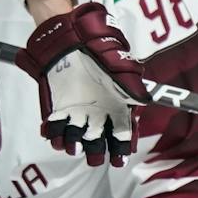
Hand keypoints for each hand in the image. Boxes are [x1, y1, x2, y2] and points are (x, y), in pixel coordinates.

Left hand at [15, 2, 148, 166]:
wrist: (71, 37)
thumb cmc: (98, 50)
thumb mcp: (119, 64)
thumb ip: (130, 83)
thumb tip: (143, 100)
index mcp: (116, 107)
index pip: (122, 134)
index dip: (121, 149)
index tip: (119, 159)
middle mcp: (98, 114)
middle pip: (99, 142)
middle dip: (97, 153)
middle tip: (94, 158)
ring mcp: (77, 113)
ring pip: (77, 138)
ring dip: (75, 145)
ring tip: (73, 145)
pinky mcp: (57, 109)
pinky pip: (55, 128)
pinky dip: (53, 134)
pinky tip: (54, 135)